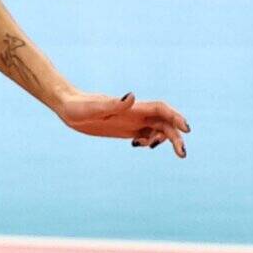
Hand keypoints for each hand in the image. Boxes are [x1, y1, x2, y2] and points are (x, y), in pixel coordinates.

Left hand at [58, 88, 190, 155]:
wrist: (67, 106)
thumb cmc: (77, 106)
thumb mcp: (92, 108)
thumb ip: (113, 104)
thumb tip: (131, 97)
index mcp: (132, 108)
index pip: (161, 110)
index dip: (176, 118)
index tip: (186, 130)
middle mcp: (135, 114)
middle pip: (164, 123)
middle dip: (176, 137)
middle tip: (182, 155)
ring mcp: (131, 121)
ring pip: (157, 129)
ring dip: (163, 140)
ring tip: (149, 147)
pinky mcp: (124, 129)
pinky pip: (145, 135)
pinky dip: (149, 141)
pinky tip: (138, 145)